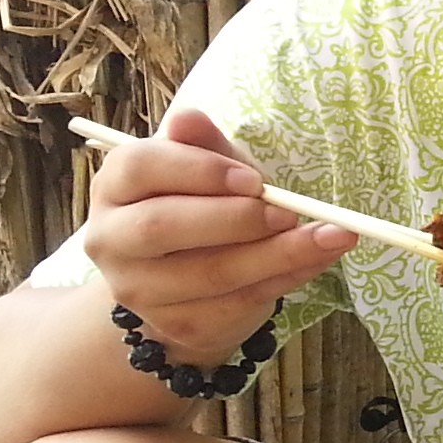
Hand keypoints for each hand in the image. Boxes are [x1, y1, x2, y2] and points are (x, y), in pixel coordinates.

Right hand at [81, 105, 353, 363]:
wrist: (186, 285)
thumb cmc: (199, 207)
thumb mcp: (206, 168)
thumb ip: (205, 145)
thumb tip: (190, 118)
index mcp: (114, 187)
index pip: (140, 167)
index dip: (199, 171)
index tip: (254, 179)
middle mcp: (111, 239)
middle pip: (162, 227)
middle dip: (235, 218)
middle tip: (288, 211)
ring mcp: (139, 289)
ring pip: (209, 273)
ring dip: (278, 254)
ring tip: (331, 236)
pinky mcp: (179, 324)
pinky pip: (239, 303)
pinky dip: (288, 278)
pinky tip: (320, 258)